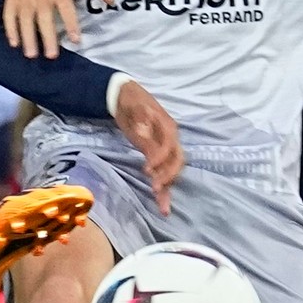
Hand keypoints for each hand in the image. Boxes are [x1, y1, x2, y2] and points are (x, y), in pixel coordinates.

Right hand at [2, 0, 112, 59]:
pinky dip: (10, 29)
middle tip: (51, 56)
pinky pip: (9, 15)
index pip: (66, 8)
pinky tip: (14, 43)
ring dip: (28, 37)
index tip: (76, 40)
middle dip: (47, 37)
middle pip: (45, 18)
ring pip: (26, 19)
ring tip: (31, 55)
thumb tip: (112, 1)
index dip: (71, 24)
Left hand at [113, 80, 183, 215]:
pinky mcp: (157, 157)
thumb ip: (139, 117)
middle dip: (168, 176)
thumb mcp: (133, 105)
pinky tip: (162, 204)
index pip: (169, 146)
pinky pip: (164, 174)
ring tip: (162, 205)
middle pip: (177, 161)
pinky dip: (164, 189)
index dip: (160, 158)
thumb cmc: (130, 101)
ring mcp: (165, 149)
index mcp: (167, 126)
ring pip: (172, 171)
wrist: (125, 96)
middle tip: (155, 188)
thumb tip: (143, 130)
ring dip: (168, 187)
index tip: (148, 169)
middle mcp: (171, 139)